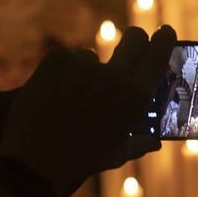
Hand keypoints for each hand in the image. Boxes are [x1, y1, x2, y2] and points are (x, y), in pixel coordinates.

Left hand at [0, 25, 176, 196]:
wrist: (33, 163)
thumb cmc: (80, 160)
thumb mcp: (116, 155)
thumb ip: (139, 143)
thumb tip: (154, 141)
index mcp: (135, 97)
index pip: (159, 52)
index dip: (164, 39)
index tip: (164, 34)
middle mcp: (113, 76)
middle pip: (133, 37)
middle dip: (134, 42)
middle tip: (129, 52)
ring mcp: (83, 66)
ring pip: (92, 56)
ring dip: (88, 70)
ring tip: (73, 98)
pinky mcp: (55, 61)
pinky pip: (66, 59)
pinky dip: (63, 73)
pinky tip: (55, 93)